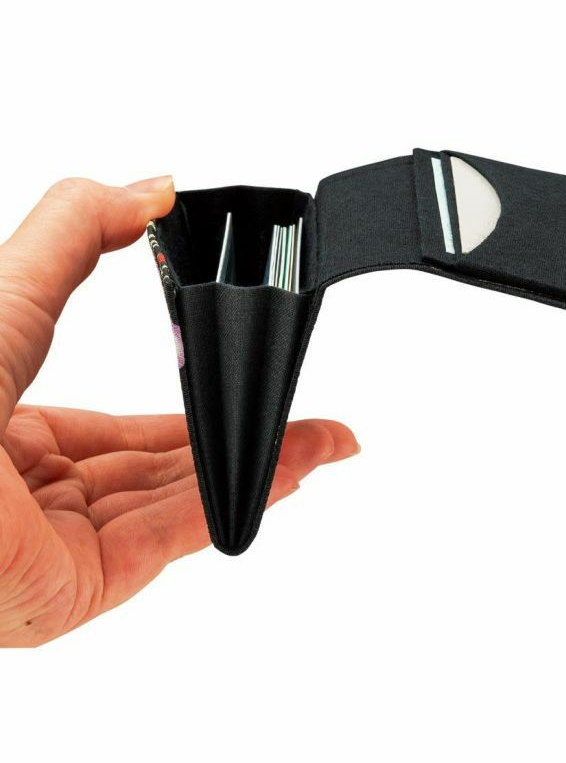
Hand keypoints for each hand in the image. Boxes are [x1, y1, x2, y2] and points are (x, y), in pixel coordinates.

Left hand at [0, 178, 358, 646]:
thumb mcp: (8, 290)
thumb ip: (77, 234)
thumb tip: (154, 187)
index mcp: (8, 435)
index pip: (119, 430)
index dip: (190, 399)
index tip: (240, 382)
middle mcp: (33, 497)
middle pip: (161, 468)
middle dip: (238, 438)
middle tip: (304, 418)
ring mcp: (57, 547)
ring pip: (174, 502)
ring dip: (255, 467)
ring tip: (322, 443)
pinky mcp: (76, 588)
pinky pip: (168, 537)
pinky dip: (234, 500)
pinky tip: (290, 472)